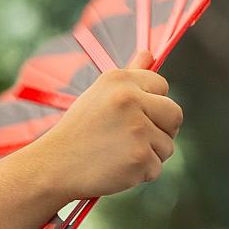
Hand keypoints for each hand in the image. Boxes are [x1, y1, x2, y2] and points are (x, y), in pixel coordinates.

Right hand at [29, 50, 182, 201]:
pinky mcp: (140, 158)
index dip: (153, 103)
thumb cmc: (79, 130)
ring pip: (167, 145)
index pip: (162, 85)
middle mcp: (130, 99)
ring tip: (118, 154)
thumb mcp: (99, 95)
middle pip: (175, 114)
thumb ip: (129, 75)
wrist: (54, 166)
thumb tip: (149, 54)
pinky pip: (157, 168)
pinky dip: (140, 173)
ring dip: (149, 154)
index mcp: (120, 80)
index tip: (135, 115)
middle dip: (162, 129)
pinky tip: (116, 168)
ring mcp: (137, 130)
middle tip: (136, 138)